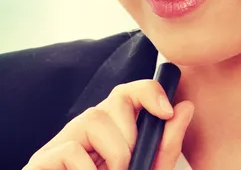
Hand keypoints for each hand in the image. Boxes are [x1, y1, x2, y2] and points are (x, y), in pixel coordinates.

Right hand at [23, 79, 194, 169]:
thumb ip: (166, 146)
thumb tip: (186, 106)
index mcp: (113, 129)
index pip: (130, 92)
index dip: (149, 91)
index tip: (167, 111)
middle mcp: (89, 127)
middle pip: (115, 100)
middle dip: (132, 136)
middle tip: (129, 166)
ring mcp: (64, 141)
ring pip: (94, 118)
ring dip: (115, 154)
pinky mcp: (42, 160)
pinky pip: (70, 149)